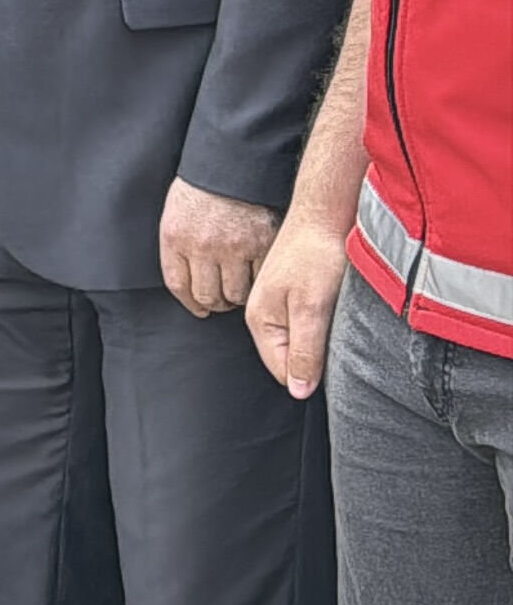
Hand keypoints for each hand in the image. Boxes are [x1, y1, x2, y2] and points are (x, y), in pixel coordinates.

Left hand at [160, 177, 279, 318]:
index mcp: (175, 238)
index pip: (179, 286)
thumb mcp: (175, 213)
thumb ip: (179, 246)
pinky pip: (260, 277)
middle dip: (216, 303)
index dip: (191, 303)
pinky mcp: (262, 244)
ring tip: (241, 290)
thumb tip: (189, 283)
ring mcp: (234, 247)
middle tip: (224, 301)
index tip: (200, 309)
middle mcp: (202, 247)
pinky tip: (259, 277)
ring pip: (237, 293)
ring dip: (238, 296)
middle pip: (209, 296)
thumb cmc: (202, 187)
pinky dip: (260, 281)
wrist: (232, 163)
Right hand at [247, 214, 349, 397]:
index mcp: (261, 321)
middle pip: (293, 358)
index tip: (338, 362)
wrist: (325, 214)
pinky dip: (330, 325)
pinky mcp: (300, 296)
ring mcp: (283, 305)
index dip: (312, 374)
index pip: (283, 372)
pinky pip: (313, 326)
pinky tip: (342, 312)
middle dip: (319, 358)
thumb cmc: (316, 254)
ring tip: (342, 321)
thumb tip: (298, 391)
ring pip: (306, 342)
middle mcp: (267, 315)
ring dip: (326, 341)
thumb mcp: (311, 308)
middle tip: (343, 339)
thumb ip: (304, 351)